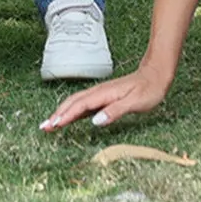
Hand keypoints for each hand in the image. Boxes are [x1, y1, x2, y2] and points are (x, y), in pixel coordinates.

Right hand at [39, 67, 170, 131]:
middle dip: (57, 114)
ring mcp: (100, 93)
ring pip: (76, 102)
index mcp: (104, 94)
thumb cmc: (148, 89)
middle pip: (73, 102)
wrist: (156, 74)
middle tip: (44, 127)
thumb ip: (115, 111)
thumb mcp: (135, 102)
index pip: (80, 105)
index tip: (53, 125)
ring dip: (62, 111)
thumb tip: (95, 121)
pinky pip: (83, 103)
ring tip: (51, 123)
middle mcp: (99, 92)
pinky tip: (69, 117)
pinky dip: (72, 110)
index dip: (65, 115)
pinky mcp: (104, 96)